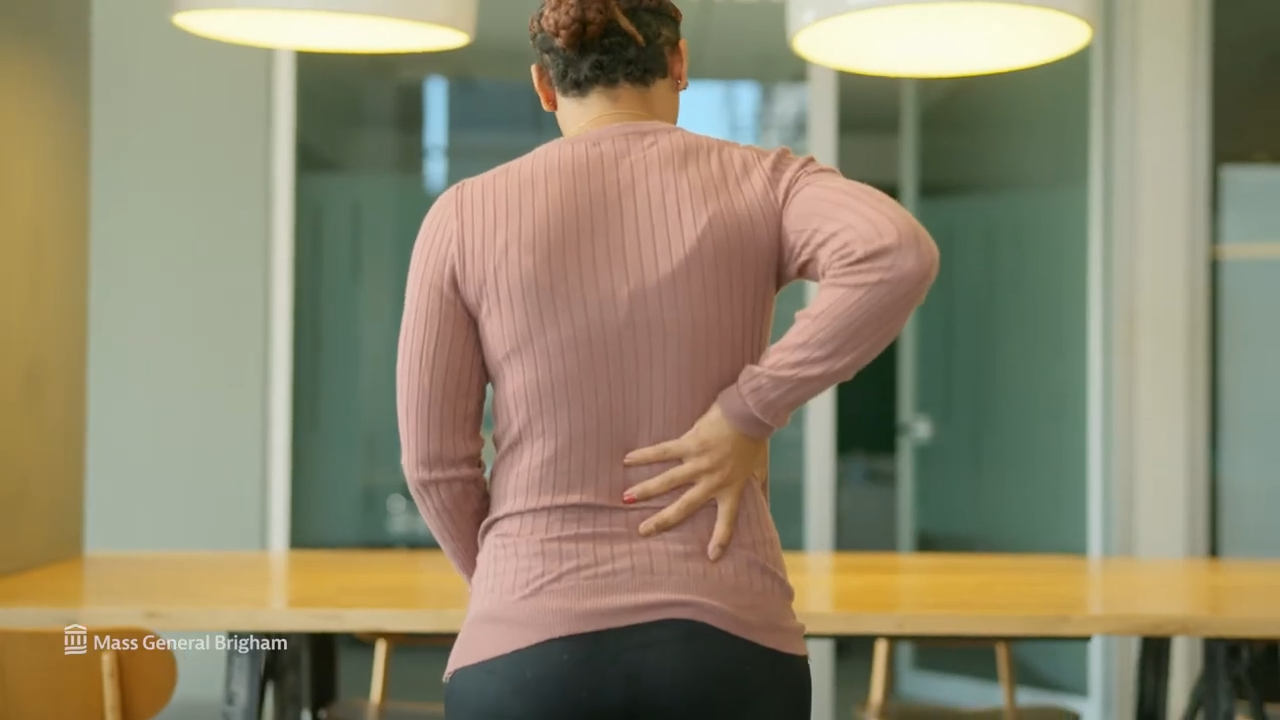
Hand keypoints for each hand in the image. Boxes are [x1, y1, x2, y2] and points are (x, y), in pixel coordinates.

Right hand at [622, 403, 767, 560]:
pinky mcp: (689, 443)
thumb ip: (760, 487)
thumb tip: (767, 505)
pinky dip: (645, 455)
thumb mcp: (761, 468)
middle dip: (662, 520)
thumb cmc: (756, 440)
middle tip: (643, 531)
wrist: (750, 413)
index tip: (712, 557)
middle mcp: (712, 480)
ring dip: (646, 490)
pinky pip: (663, 452)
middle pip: (684, 506)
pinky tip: (628, 459)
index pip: (727, 520)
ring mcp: (699, 463)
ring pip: (668, 481)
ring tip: (627, 498)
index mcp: (731, 488)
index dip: (720, 539)